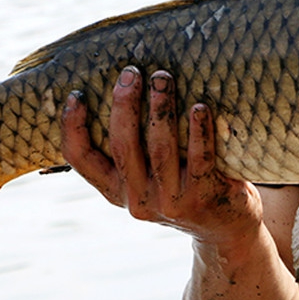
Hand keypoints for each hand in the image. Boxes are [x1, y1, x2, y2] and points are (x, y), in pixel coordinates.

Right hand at [61, 66, 264, 246]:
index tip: (76, 94)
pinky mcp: (203, 198)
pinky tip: (199, 107)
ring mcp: (170, 202)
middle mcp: (137, 199)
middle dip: (124, 105)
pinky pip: (199, 160)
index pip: (81, 160)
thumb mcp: (148, 174)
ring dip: (160, 109)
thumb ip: (133, 147)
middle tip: (131, 72)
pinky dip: (198, 131)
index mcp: (115, 191)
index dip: (73, 127)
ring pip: (160, 150)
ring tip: (162, 77)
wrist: (225, 227)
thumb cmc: (182, 184)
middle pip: (122, 146)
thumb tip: (122, 86)